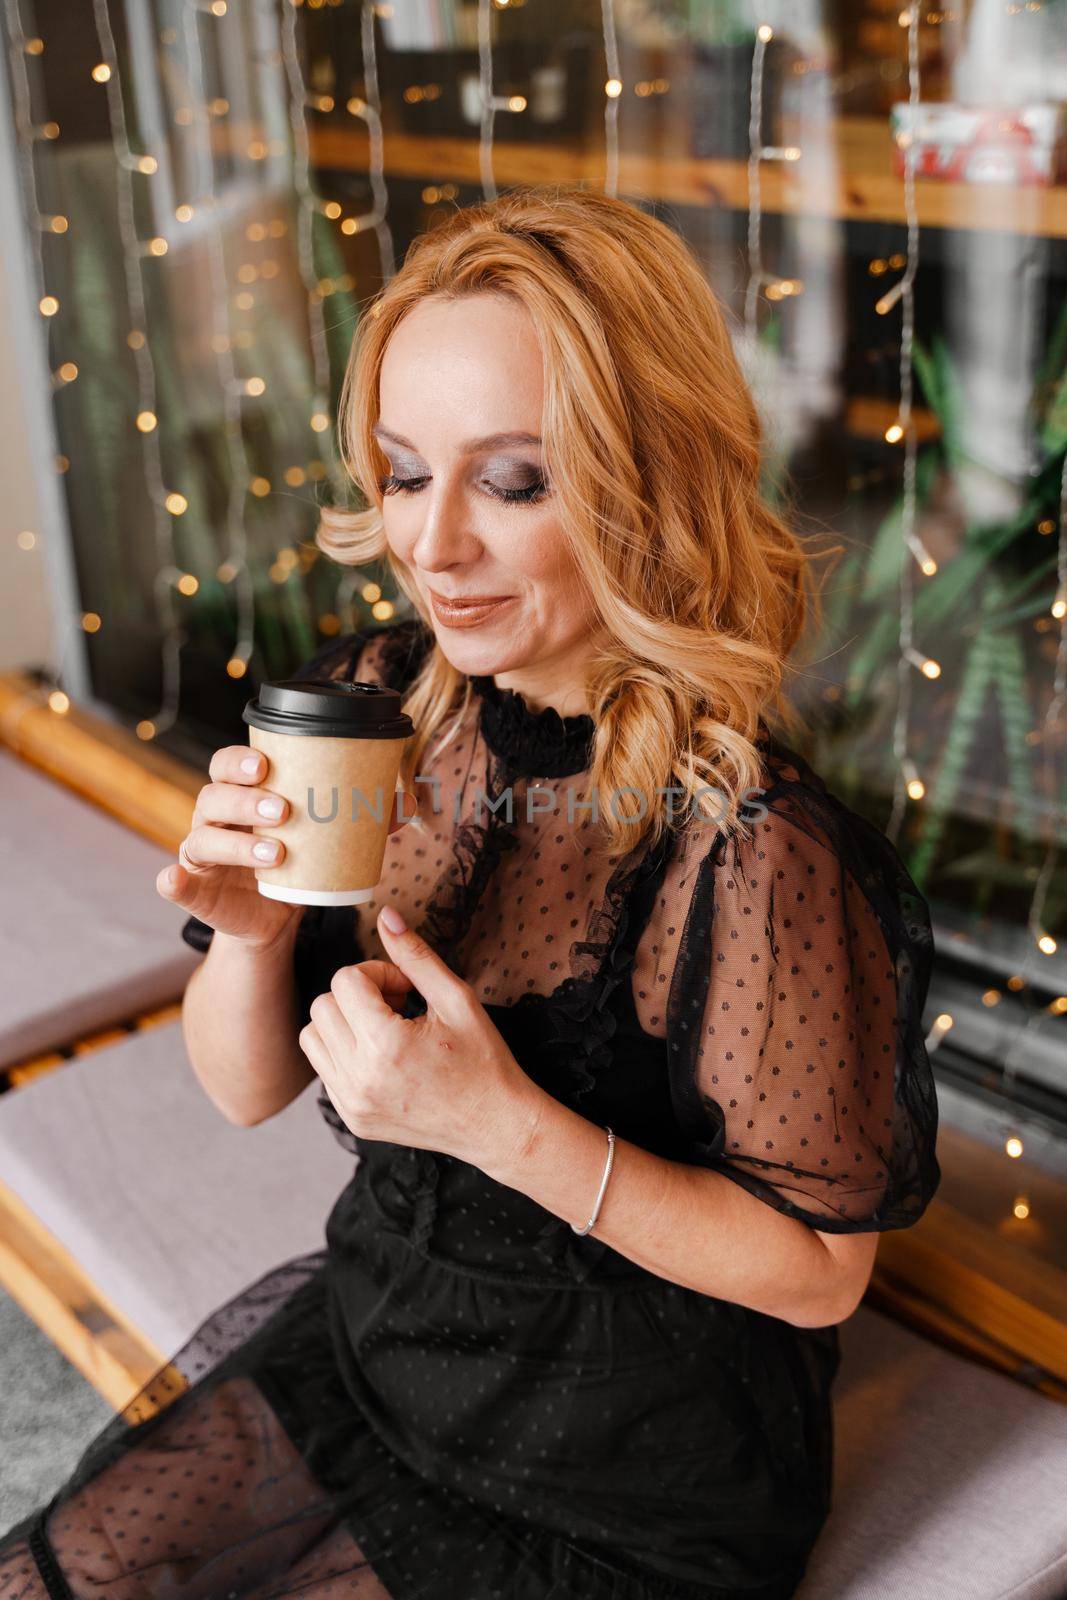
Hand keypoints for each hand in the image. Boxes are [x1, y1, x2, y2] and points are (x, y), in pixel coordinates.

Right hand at [156, 743, 417, 954]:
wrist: (276, 917)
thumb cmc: (299, 862)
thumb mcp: (325, 840)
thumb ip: (359, 820)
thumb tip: (405, 804)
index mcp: (240, 796)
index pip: (227, 765)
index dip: (239, 760)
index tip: (266, 764)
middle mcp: (214, 819)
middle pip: (213, 796)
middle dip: (245, 799)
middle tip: (283, 810)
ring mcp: (201, 855)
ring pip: (203, 838)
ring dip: (235, 842)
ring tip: (274, 852)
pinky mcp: (198, 892)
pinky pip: (176, 884)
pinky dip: (173, 882)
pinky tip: (173, 881)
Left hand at [298, 904, 544, 1171]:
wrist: (494, 1125)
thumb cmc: (483, 1061)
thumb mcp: (457, 999)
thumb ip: (416, 955)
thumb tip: (385, 916)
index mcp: (386, 1046)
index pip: (345, 980)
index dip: (377, 973)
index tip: (406, 988)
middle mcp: (360, 1078)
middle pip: (322, 1005)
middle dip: (357, 995)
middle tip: (397, 1006)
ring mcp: (352, 1103)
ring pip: (312, 1035)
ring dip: (343, 1022)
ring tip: (384, 1030)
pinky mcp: (351, 1119)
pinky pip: (323, 1069)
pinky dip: (344, 1053)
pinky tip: (381, 1056)